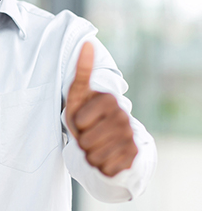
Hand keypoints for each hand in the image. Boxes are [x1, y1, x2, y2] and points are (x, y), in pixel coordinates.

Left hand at [66, 42, 137, 176]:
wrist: (108, 141)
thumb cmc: (87, 116)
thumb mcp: (78, 95)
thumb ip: (81, 70)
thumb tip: (87, 42)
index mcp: (109, 100)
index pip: (80, 122)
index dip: (76, 124)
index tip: (83, 118)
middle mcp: (124, 116)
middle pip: (85, 141)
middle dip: (82, 141)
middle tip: (89, 134)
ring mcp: (130, 137)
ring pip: (94, 157)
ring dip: (90, 154)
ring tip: (97, 144)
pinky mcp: (133, 156)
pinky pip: (105, 168)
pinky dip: (101, 166)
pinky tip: (107, 156)